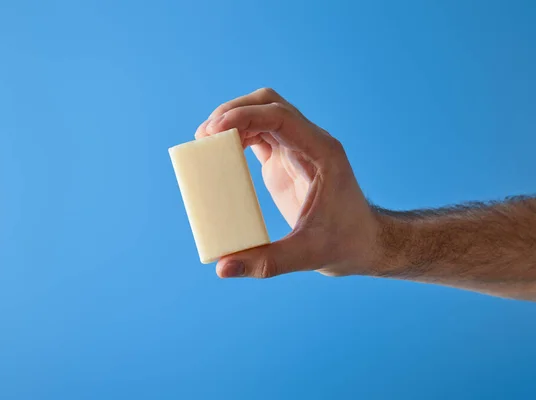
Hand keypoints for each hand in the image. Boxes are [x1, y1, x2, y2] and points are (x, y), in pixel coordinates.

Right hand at [195, 88, 380, 278]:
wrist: (363, 242)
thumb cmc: (343, 244)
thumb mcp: (306, 256)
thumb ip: (265, 263)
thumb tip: (222, 268)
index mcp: (322, 153)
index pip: (281, 116)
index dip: (245, 116)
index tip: (214, 130)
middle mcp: (310, 142)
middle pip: (269, 103)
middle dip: (234, 110)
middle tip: (204, 135)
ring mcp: (298, 148)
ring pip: (263, 112)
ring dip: (233, 119)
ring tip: (205, 141)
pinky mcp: (287, 159)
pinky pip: (260, 133)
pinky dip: (238, 134)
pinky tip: (220, 150)